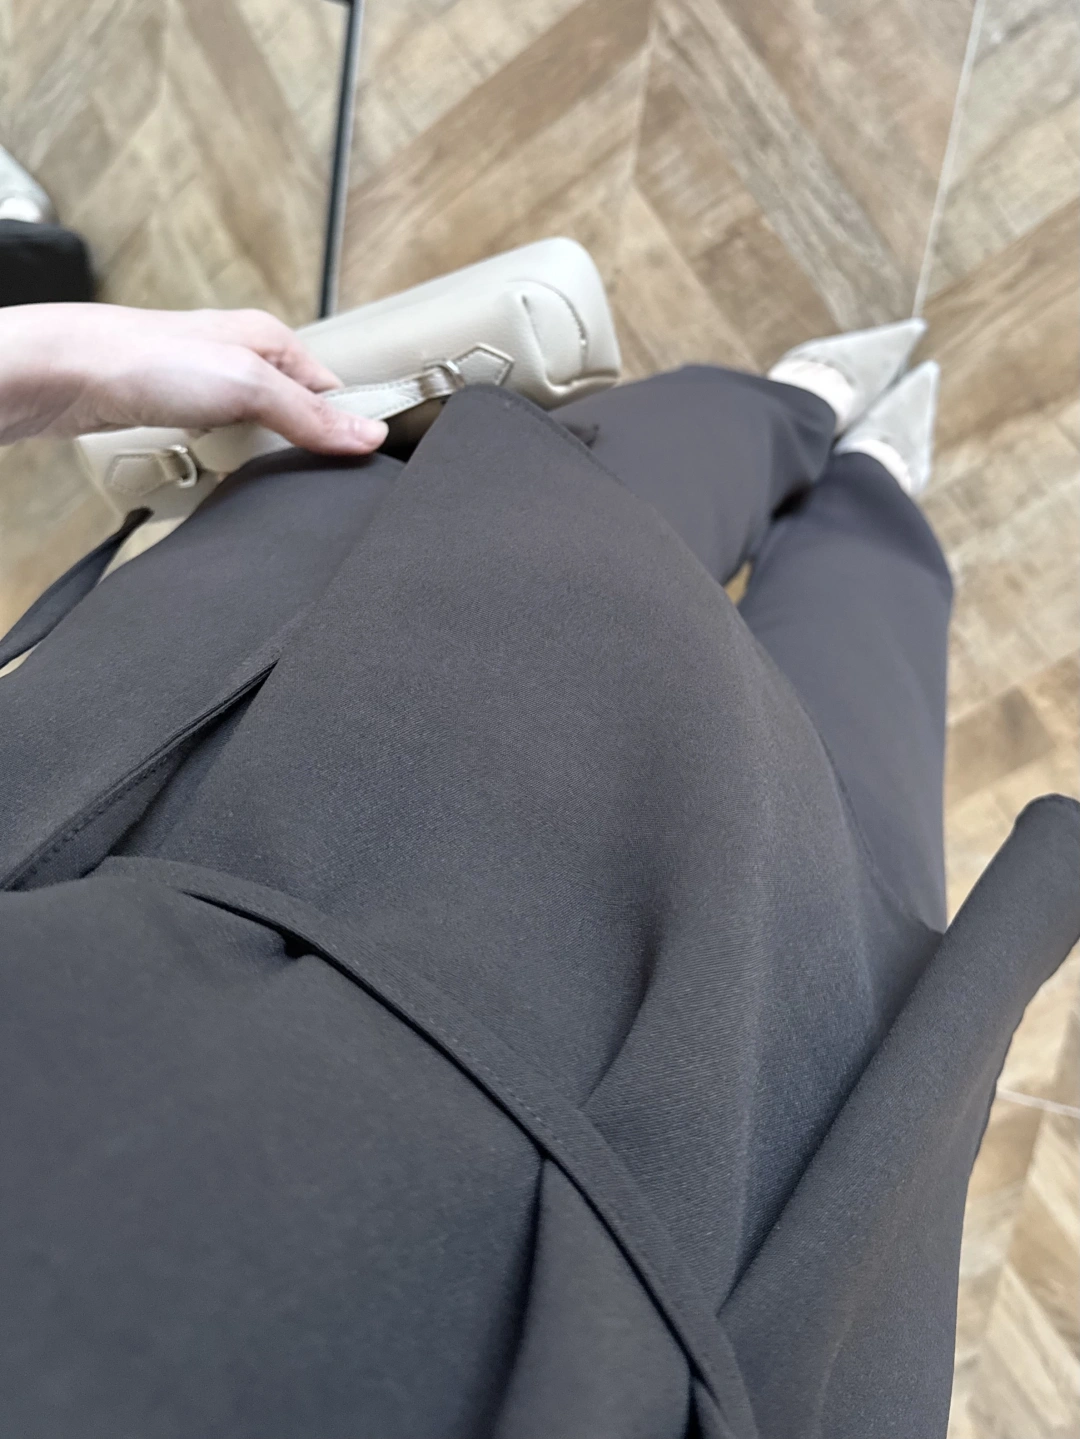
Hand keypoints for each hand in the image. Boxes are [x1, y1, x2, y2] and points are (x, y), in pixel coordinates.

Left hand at [0, 303, 387, 452]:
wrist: (69, 374)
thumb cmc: (149, 361)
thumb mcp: (250, 386)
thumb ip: (310, 415)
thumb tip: (367, 435)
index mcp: (272, 341)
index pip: (332, 391)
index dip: (343, 429)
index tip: (351, 462)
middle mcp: (243, 359)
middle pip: (295, 418)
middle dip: (294, 450)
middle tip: (287, 473)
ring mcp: (210, 387)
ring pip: (256, 437)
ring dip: (252, 461)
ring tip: (242, 469)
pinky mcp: (180, 412)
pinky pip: (219, 448)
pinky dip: (218, 463)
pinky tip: (210, 469)